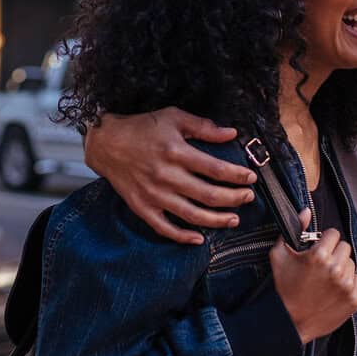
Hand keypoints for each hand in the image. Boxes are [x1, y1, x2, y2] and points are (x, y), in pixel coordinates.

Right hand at [83, 109, 252, 243]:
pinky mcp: (142, 208)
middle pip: (209, 195)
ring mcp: (154, 195)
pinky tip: (199, 238)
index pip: (216, 169)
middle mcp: (166, 176)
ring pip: (192, 215)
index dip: (237, 176)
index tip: (250, 178)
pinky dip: (183, 237)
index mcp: (176, 152)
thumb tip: (231, 133)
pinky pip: (165, 228)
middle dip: (234, 199)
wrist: (106, 144)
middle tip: (248, 198)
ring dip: (217, 220)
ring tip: (234, 220)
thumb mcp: (172, 117)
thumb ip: (203, 126)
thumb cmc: (141, 129)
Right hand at [269, 211, 356, 342]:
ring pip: (351, 263)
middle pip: (345, 247)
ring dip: (341, 267)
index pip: (333, 234)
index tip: (318, 249)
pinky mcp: (354, 300)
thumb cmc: (283, 287)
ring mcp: (347, 285)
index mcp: (319, 256)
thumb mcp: (279, 255)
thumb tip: (306, 211)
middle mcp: (336, 269)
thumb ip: (294, 229)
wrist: (289, 322)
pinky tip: (334, 289)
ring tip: (326, 279)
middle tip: (322, 265)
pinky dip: (349, 282)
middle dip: (334, 252)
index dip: (324, 240)